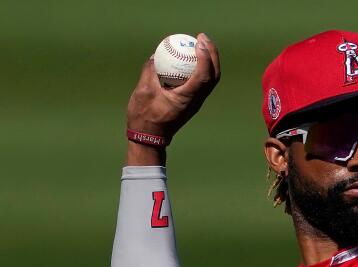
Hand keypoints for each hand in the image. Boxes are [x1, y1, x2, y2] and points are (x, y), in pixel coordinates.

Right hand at [125, 32, 220, 164]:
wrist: (149, 138)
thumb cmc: (144, 117)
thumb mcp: (143, 91)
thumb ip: (150, 71)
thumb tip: (156, 55)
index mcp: (187, 98)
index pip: (204, 75)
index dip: (205, 56)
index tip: (198, 41)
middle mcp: (196, 100)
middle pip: (213, 75)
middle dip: (212, 53)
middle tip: (202, 37)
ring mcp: (196, 102)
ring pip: (211, 79)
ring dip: (209, 59)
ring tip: (200, 43)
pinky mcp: (192, 101)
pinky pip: (202, 81)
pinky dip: (201, 67)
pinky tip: (190, 57)